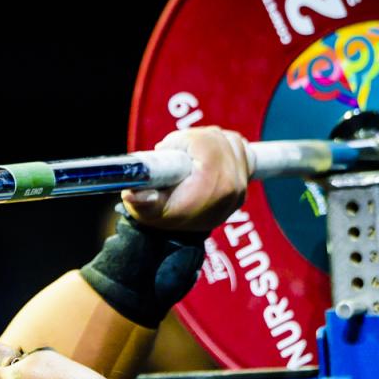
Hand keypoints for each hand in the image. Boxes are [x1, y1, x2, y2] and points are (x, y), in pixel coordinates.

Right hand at [121, 126, 250, 232]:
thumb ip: (140, 201)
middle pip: (218, 139)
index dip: (183, 140)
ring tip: (188, 156)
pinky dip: (223, 148)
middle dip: (194, 139)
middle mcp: (234, 186)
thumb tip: (133, 194)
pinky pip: (241, 150)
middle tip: (174, 153)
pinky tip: (206, 158)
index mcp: (212, 187)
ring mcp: (242, 186)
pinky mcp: (245, 184)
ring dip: (208, 142)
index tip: (167, 151)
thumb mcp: (145, 211)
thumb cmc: (160, 220)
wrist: (177, 239)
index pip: (206, 142)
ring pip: (231, 141)